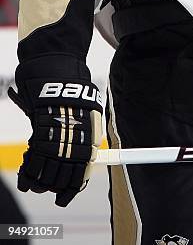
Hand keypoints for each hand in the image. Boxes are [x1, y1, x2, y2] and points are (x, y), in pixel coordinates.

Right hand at [9, 56, 102, 205]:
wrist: (59, 73)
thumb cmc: (72, 93)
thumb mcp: (86, 114)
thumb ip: (84, 137)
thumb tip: (85, 160)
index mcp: (90, 138)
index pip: (82, 173)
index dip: (71, 188)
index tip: (63, 197)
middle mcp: (76, 141)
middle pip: (63, 175)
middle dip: (52, 185)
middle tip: (43, 189)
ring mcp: (59, 137)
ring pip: (48, 170)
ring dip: (39, 180)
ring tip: (33, 185)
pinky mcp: (42, 132)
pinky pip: (34, 160)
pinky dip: (28, 170)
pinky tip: (24, 176)